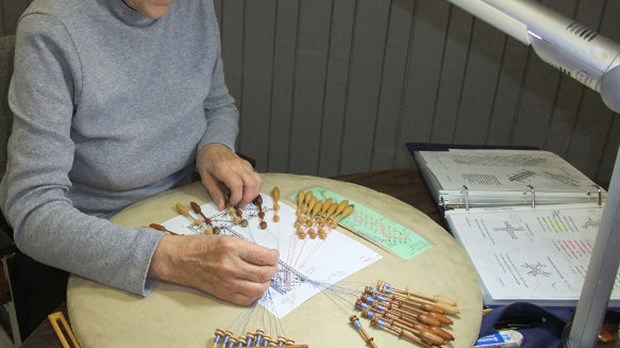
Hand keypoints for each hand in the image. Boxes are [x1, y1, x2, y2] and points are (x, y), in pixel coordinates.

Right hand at [148, 235, 278, 304]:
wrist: (179, 259)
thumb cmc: (201, 246)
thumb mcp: (226, 238)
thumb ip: (246, 248)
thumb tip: (266, 256)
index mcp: (232, 247)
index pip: (265, 256)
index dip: (274, 257)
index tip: (274, 255)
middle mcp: (230, 266)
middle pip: (264, 274)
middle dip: (273, 270)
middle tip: (271, 266)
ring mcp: (226, 282)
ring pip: (259, 289)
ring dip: (265, 283)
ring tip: (263, 277)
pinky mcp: (222, 294)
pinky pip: (246, 299)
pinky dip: (254, 294)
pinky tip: (252, 286)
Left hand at [197, 144, 261, 209]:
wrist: (213, 147)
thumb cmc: (208, 161)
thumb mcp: (205, 178)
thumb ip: (215, 193)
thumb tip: (222, 206)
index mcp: (223, 168)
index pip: (237, 184)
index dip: (237, 197)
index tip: (232, 203)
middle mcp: (237, 165)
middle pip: (251, 183)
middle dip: (248, 198)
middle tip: (239, 204)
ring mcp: (245, 165)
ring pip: (258, 181)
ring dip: (254, 193)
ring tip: (244, 199)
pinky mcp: (249, 166)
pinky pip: (257, 178)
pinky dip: (254, 188)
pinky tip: (246, 192)